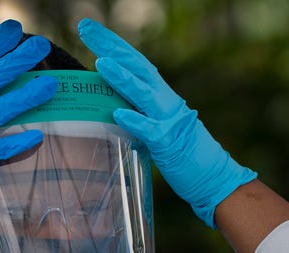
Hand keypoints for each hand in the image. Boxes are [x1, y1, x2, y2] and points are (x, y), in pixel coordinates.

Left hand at [78, 18, 256, 227]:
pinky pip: (150, 130)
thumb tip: (111, 108)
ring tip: (100, 63)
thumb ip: (140, 114)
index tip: (89, 31)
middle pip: (138, 67)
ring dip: (122, 78)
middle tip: (85, 28)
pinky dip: (135, 120)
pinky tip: (117, 112)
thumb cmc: (182, 155)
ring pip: (144, 93)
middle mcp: (166, 102)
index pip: (135, 65)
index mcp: (161, 98)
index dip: (113, 46)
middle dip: (111, 46)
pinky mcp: (169, 144)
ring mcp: (169, 121)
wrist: (213, 177)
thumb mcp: (158, 128)